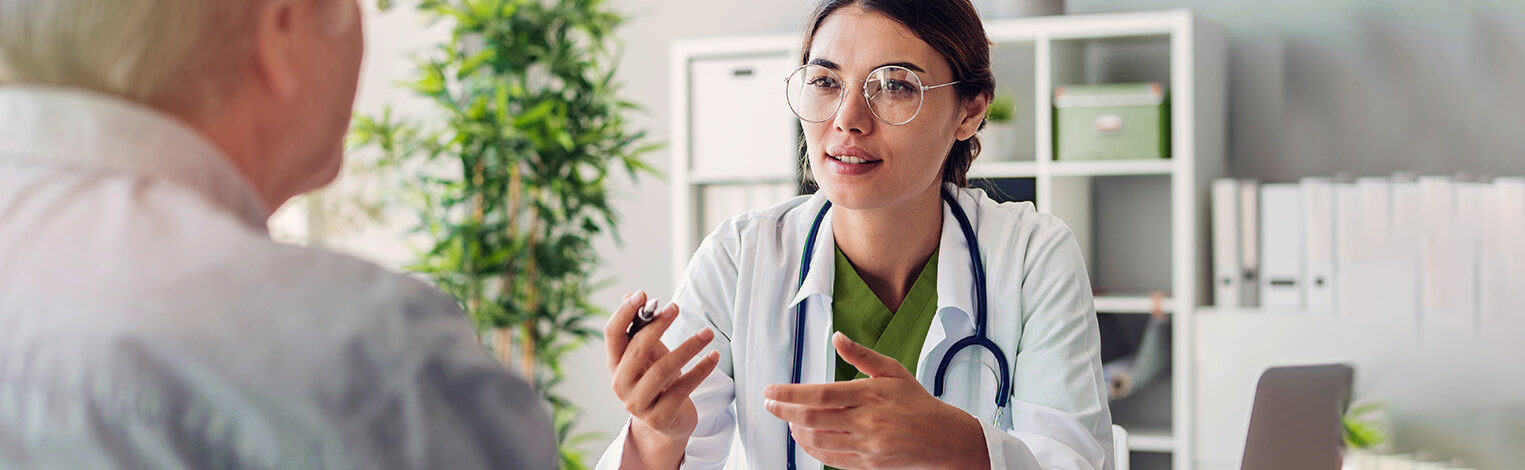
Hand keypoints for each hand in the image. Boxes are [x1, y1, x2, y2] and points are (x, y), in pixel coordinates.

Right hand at [603, 291, 718, 465]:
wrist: (668, 423)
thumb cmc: (658, 381)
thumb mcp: (650, 354)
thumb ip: (641, 328)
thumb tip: (631, 295)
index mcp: (615, 364)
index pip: (612, 335)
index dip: (624, 313)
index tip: (642, 295)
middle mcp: (621, 384)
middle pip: (636, 350)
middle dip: (657, 326)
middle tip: (675, 307)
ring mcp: (638, 404)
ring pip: (662, 370)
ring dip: (687, 348)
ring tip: (708, 333)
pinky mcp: (659, 418)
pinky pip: (682, 389)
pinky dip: (700, 371)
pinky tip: (714, 357)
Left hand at [764, 332, 989, 468]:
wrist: (943, 438)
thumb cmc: (916, 401)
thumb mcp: (892, 370)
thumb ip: (861, 355)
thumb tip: (837, 338)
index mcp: (870, 395)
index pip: (820, 393)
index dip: (790, 393)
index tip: (771, 390)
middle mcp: (866, 422)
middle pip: (812, 418)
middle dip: (784, 410)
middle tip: (769, 403)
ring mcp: (866, 446)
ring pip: (817, 439)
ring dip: (796, 429)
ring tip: (787, 418)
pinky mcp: (867, 464)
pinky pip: (830, 458)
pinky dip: (811, 448)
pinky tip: (803, 437)